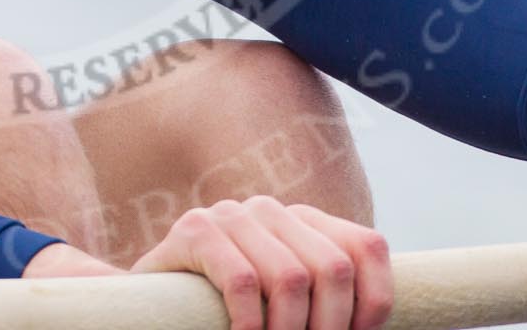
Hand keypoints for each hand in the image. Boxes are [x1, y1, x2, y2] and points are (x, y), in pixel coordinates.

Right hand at [129, 196, 391, 329]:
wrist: (151, 303)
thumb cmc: (226, 311)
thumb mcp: (283, 300)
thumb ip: (321, 299)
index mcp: (304, 221)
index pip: (366, 247)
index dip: (375, 301)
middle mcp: (271, 209)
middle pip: (332, 268)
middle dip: (330, 328)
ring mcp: (230, 215)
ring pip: (290, 277)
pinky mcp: (194, 230)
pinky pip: (242, 282)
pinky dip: (251, 325)